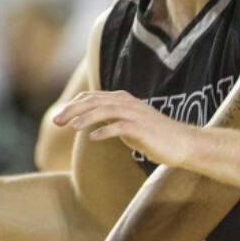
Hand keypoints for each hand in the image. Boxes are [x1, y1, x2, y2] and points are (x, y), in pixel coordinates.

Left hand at [53, 90, 196, 166]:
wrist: (183, 143)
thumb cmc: (156, 136)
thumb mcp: (130, 124)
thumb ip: (113, 119)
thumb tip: (94, 121)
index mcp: (123, 100)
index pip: (92, 97)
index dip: (73, 105)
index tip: (59, 118)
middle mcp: (127, 103)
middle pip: (93, 101)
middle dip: (72, 110)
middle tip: (56, 122)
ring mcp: (134, 115)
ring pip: (104, 111)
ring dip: (85, 118)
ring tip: (71, 128)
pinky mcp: (141, 128)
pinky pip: (119, 127)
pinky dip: (104, 131)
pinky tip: (93, 138)